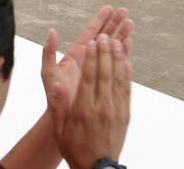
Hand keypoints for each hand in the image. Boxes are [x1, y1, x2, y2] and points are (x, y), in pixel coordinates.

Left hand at [40, 6, 133, 122]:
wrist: (65, 117)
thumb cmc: (55, 96)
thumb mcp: (49, 73)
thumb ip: (48, 52)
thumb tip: (52, 32)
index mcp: (77, 54)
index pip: (90, 32)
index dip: (100, 20)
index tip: (109, 8)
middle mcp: (89, 58)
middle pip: (104, 36)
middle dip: (115, 23)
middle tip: (125, 11)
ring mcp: (99, 67)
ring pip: (112, 47)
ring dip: (122, 35)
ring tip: (131, 23)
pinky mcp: (106, 78)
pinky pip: (116, 62)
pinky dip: (123, 53)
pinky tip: (129, 44)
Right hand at [48, 34, 130, 168]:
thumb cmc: (74, 148)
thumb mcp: (59, 129)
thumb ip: (58, 106)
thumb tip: (56, 85)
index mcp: (83, 109)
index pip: (89, 77)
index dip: (92, 57)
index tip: (93, 42)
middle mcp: (101, 107)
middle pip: (105, 74)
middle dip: (106, 52)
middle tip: (106, 35)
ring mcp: (115, 111)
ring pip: (118, 79)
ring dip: (118, 58)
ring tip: (118, 40)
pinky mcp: (125, 115)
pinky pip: (127, 90)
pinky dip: (127, 74)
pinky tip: (127, 61)